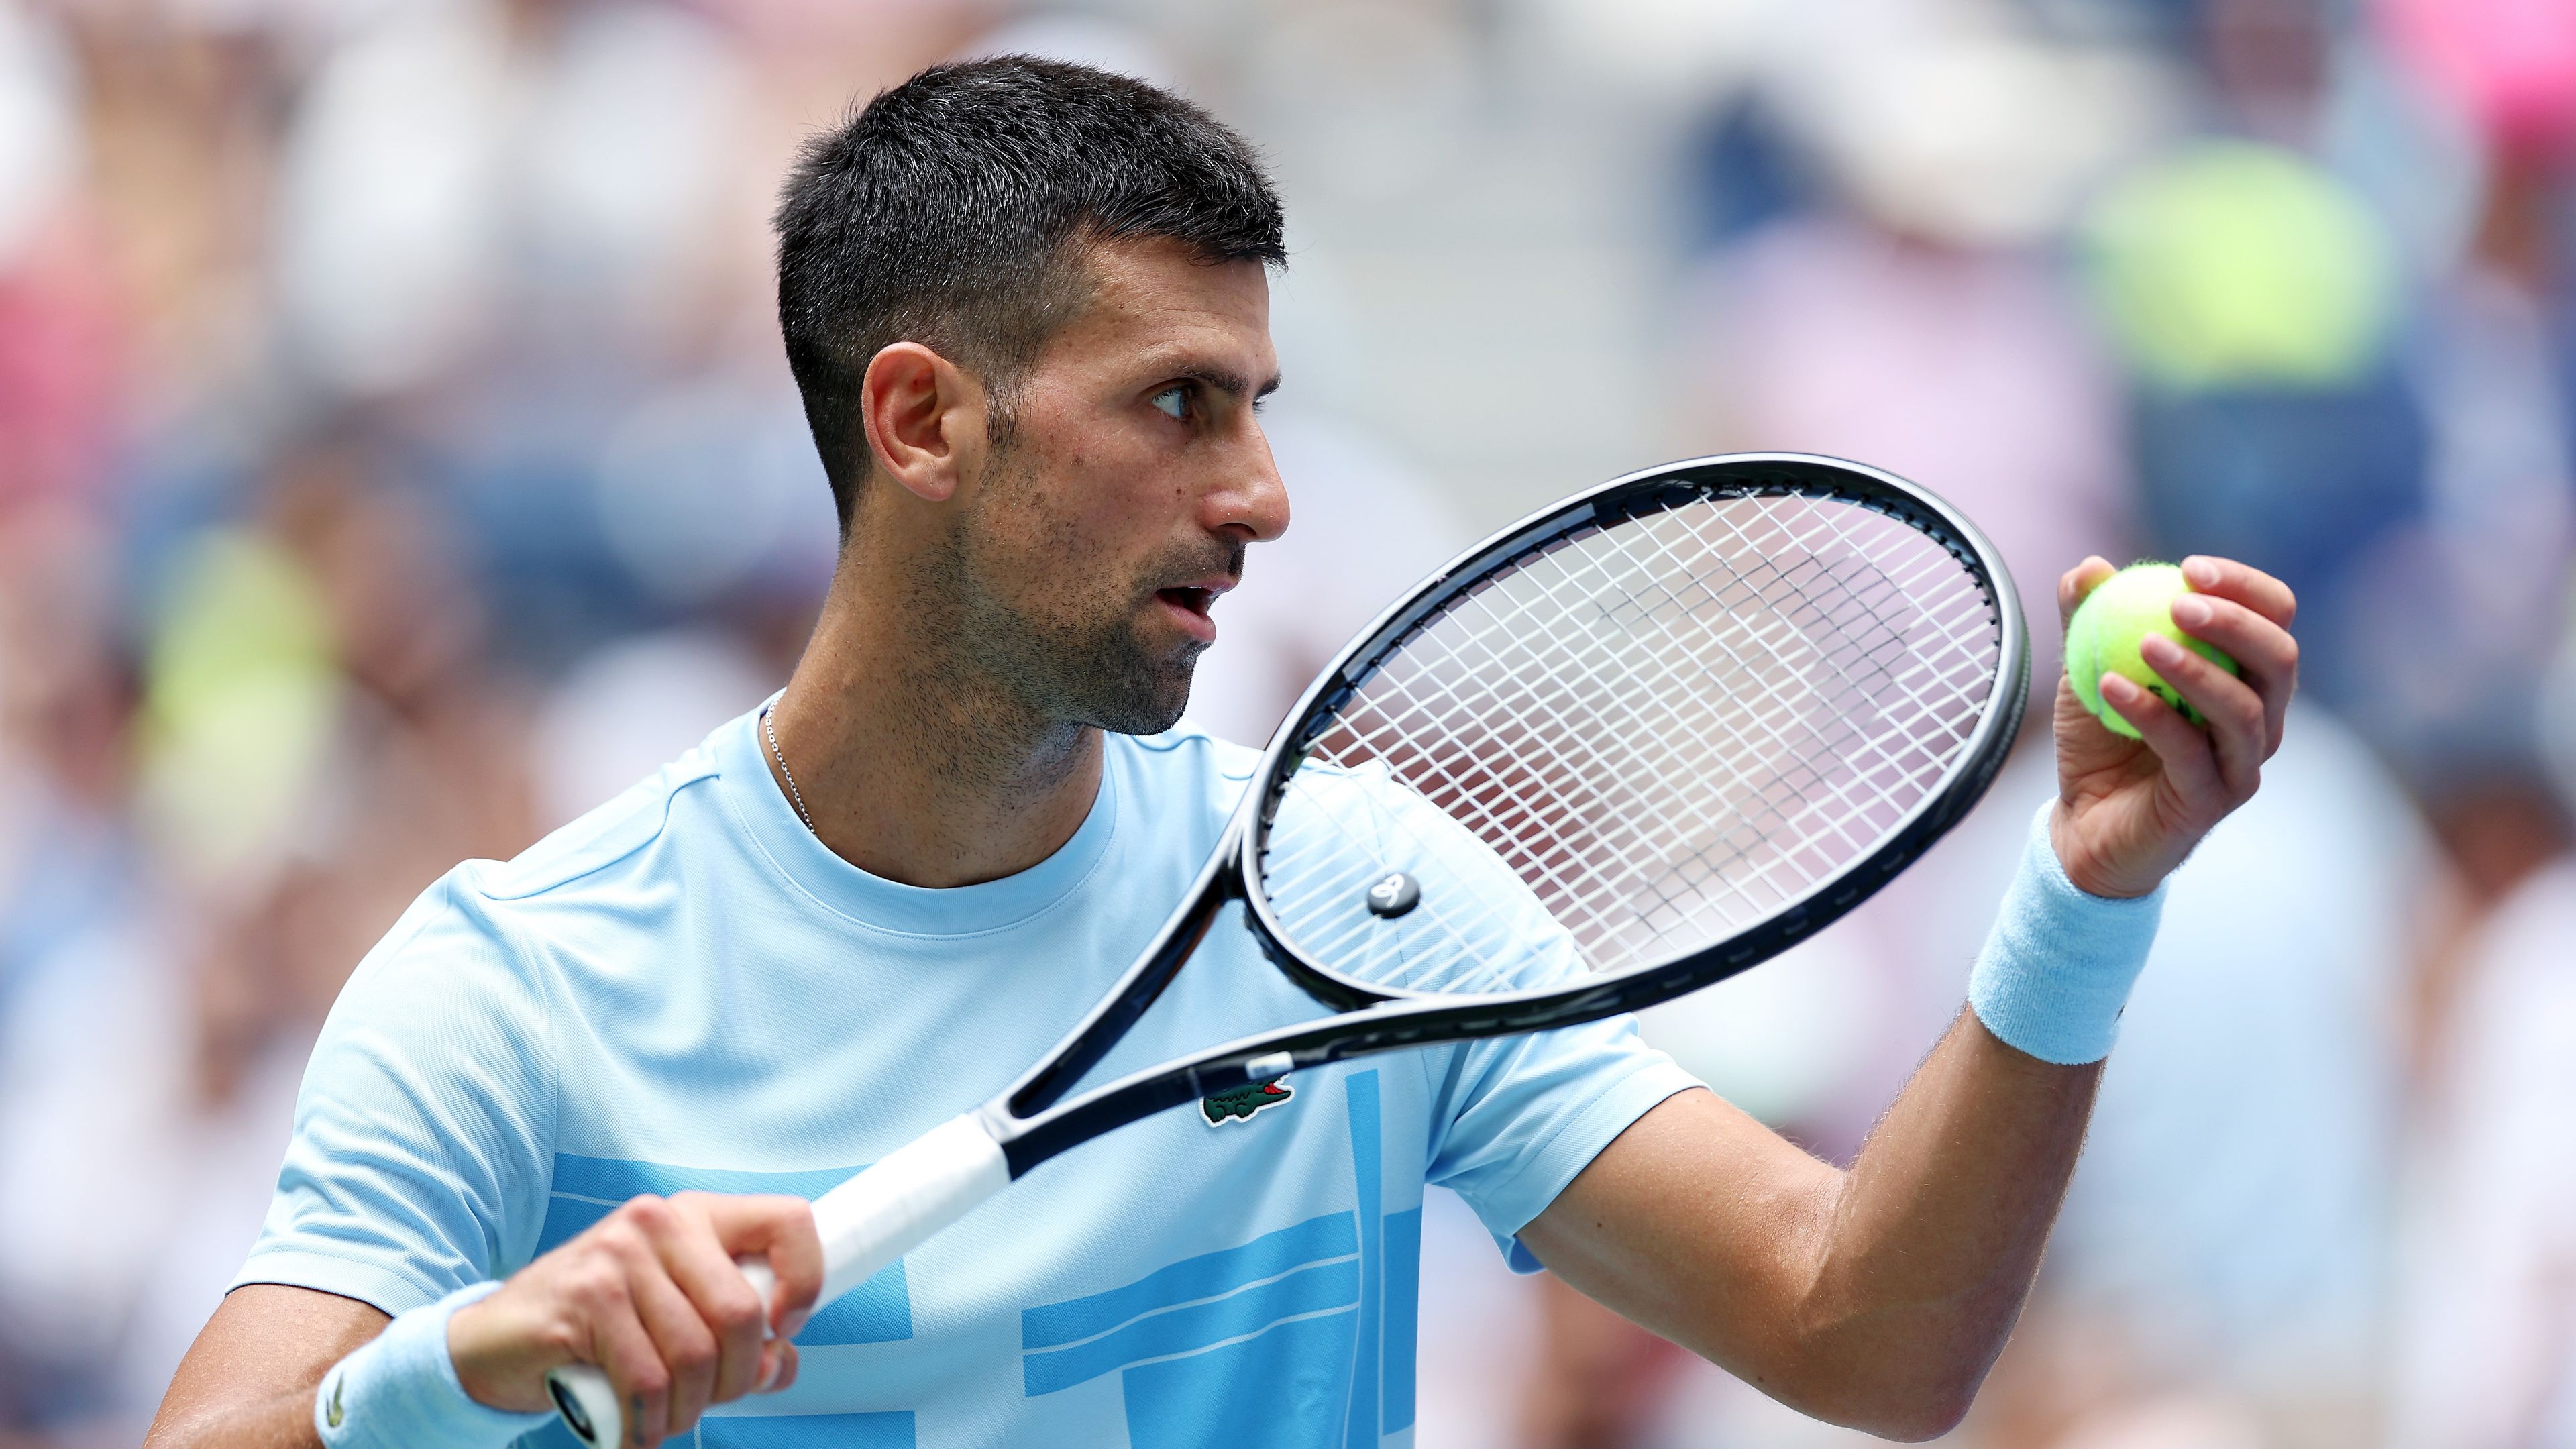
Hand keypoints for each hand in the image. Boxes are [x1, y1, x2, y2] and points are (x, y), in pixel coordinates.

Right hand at [447, 1193, 822, 1445]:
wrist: (494, 1341)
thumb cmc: (598, 1330)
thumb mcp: (675, 1318)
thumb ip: (736, 1336)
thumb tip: (781, 1364)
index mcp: (696, 1216)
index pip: (789, 1221)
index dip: (805, 1282)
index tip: (782, 1331)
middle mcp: (658, 1222)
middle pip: (741, 1313)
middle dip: (736, 1379)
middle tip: (708, 1402)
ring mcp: (616, 1256)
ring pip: (694, 1356)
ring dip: (688, 1411)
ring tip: (665, 1421)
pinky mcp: (582, 1300)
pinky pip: (645, 1382)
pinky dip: (649, 1426)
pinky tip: (638, 1434)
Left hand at [2049, 554, 2297, 898]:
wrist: (2082, 823)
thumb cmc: (2101, 740)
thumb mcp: (2086, 668)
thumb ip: (2088, 619)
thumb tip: (2089, 568)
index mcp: (2245, 676)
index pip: (2273, 618)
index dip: (2244, 588)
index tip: (2189, 569)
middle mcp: (2259, 719)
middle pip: (2279, 658)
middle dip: (2236, 622)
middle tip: (2179, 603)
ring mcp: (2240, 764)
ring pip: (2245, 710)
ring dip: (2197, 669)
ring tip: (2144, 643)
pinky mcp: (2209, 802)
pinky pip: (2190, 752)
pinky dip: (2152, 714)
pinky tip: (2110, 687)